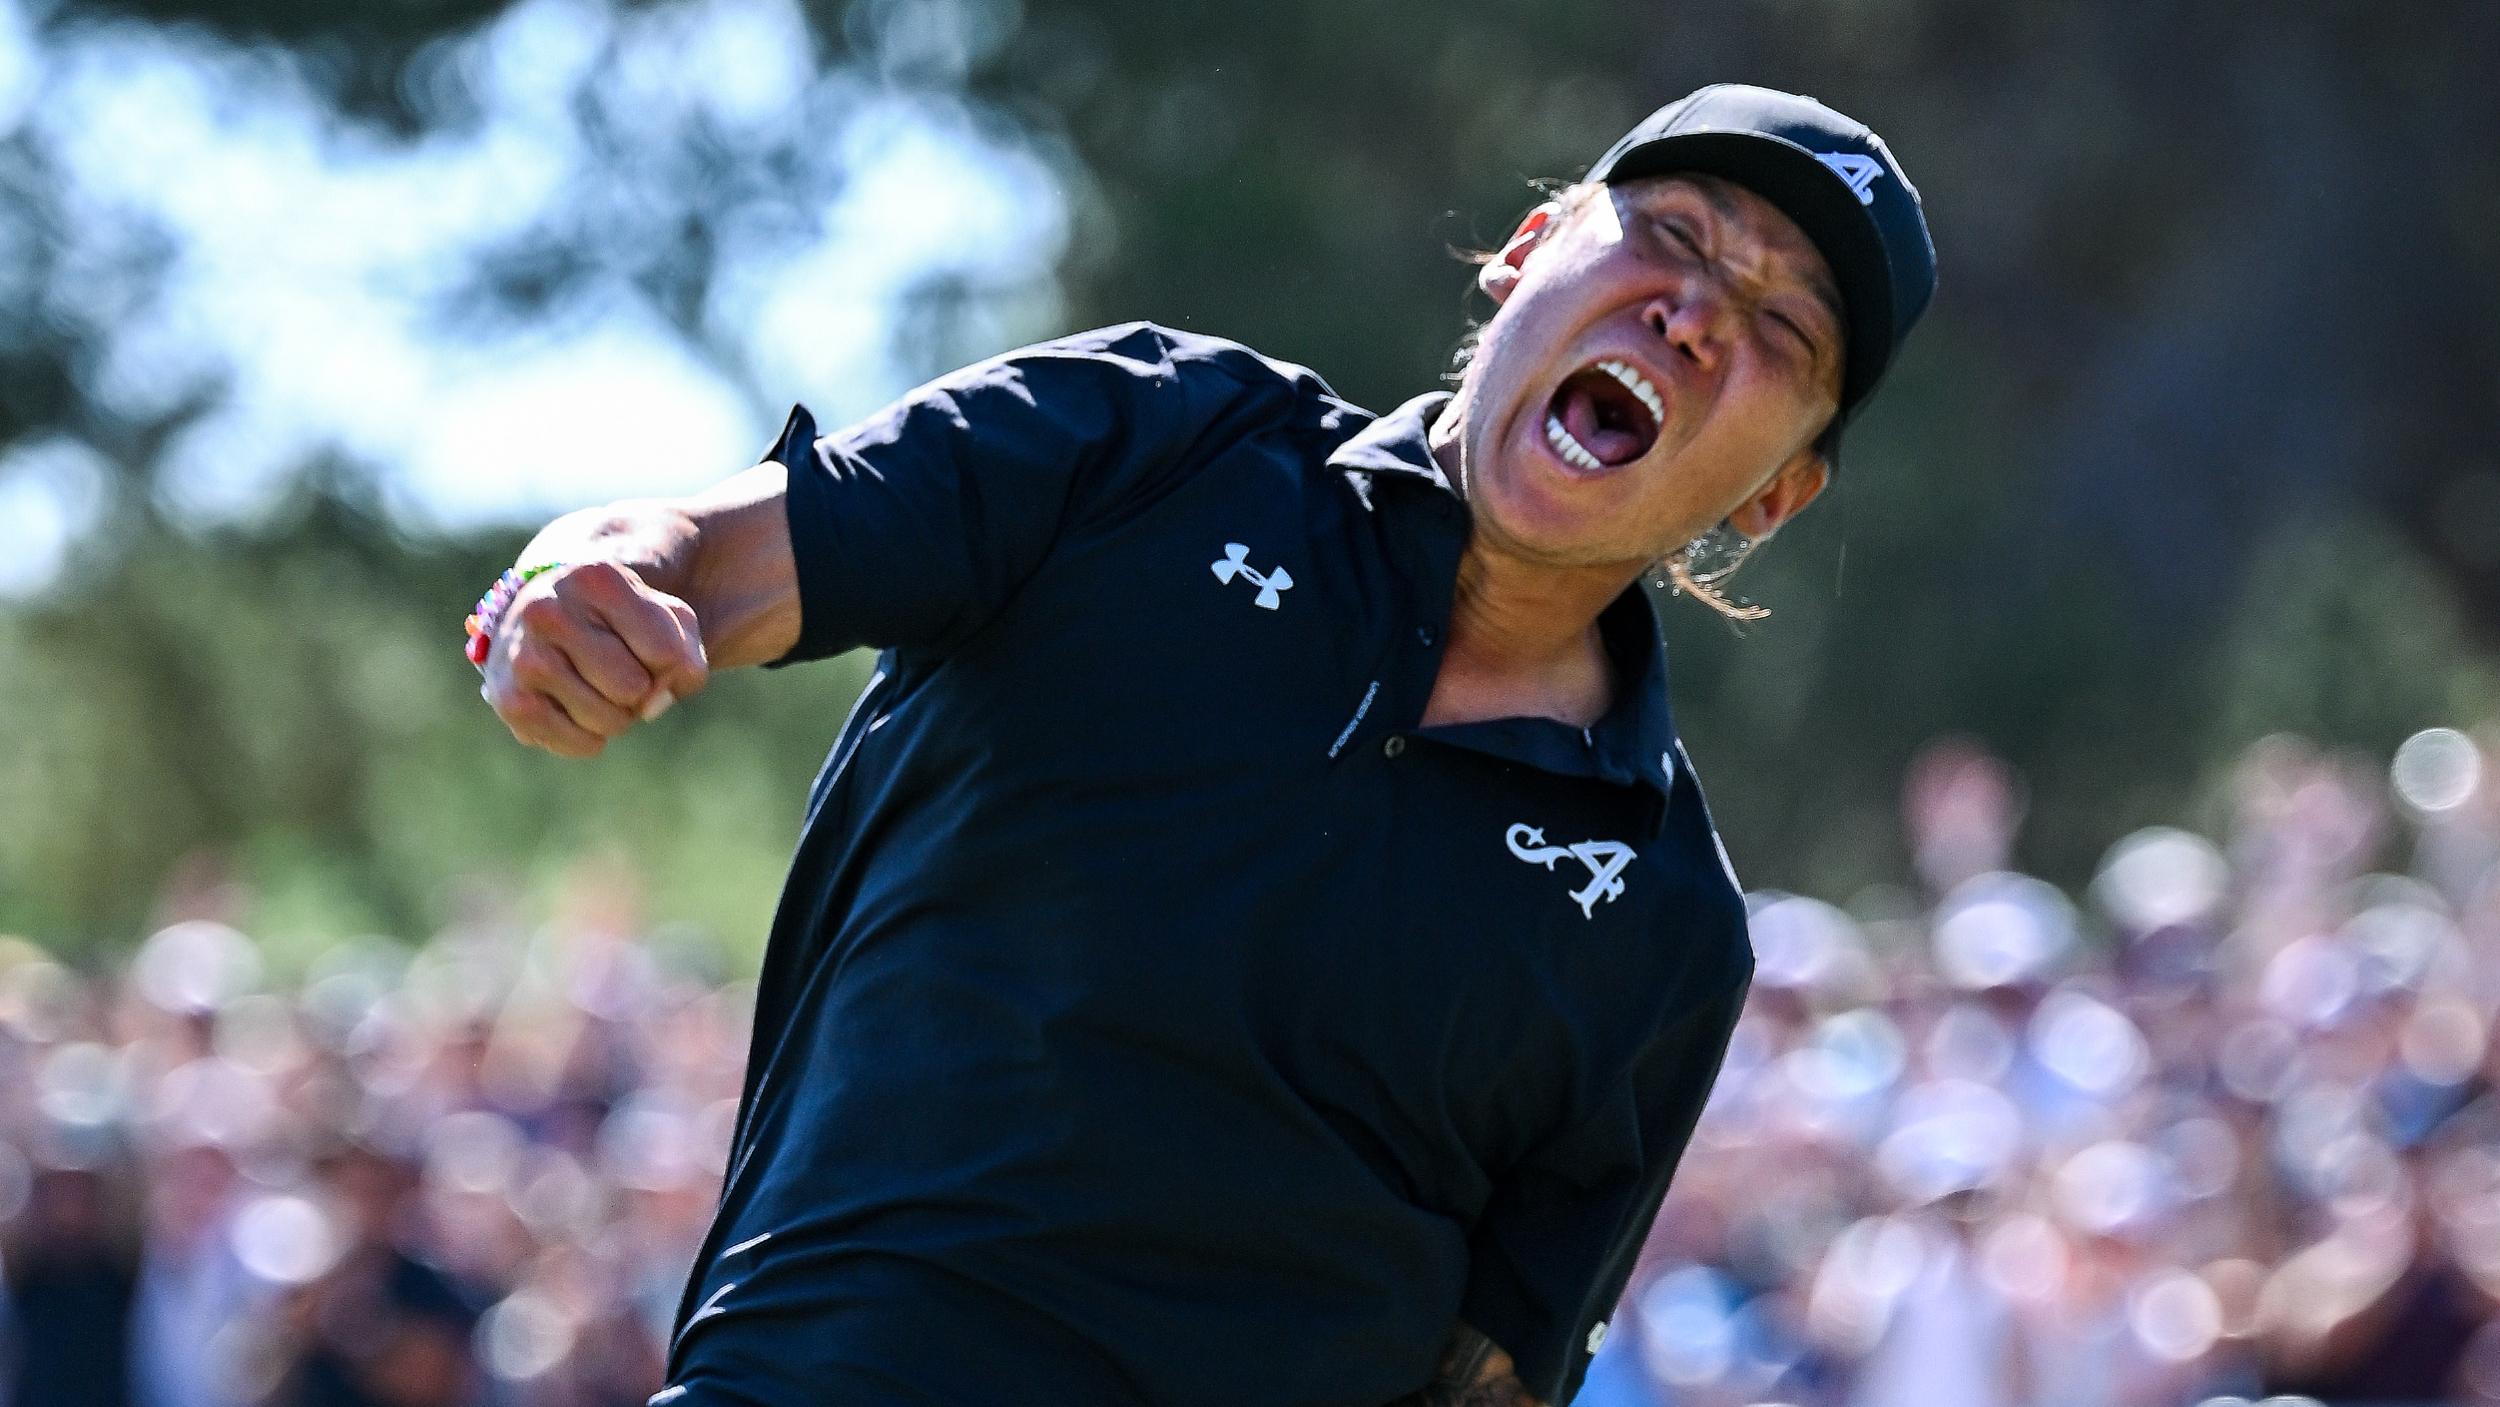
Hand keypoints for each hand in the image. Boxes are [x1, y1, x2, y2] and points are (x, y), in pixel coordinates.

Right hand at [481, 561, 708, 756]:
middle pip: (633, 689)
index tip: (647, 647)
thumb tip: (653, 705)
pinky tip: (572, 707)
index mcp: (594, 579)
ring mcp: (524, 657)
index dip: (670, 663)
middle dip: (638, 690)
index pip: (665, 652)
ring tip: (593, 685)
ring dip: (615, 715)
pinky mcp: (511, 702)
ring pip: (609, 720)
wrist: (537, 625)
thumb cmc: (615, 622)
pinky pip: (581, 744)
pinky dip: (589, 737)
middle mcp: (549, 612)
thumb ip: (683, 656)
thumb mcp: (663, 618)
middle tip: (616, 670)